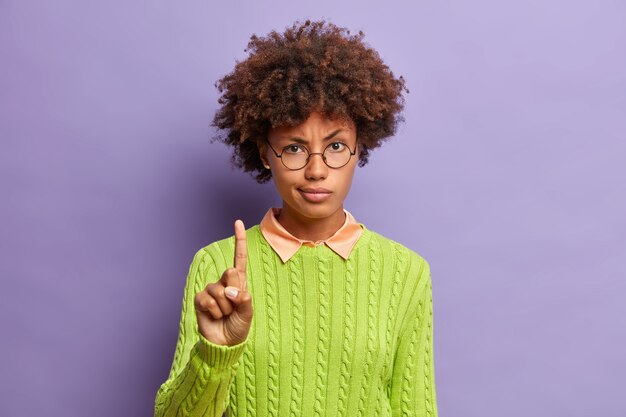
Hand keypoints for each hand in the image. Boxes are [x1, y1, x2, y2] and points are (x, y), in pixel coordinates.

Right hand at [194, 219, 252, 345]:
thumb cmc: (238, 326)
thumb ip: (243, 300)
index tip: (237, 222)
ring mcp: (211, 290)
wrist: (224, 343)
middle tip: (234, 308)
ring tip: (225, 315)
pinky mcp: (200, 299)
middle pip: (231, 273)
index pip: (239, 257)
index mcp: (239, 282)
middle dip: (235, 293)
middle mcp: (225, 282)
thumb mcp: (247, 313)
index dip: (239, 240)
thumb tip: (230, 291)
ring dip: (225, 308)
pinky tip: (214, 317)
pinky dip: (214, 312)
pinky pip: (207, 300)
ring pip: (219, 291)